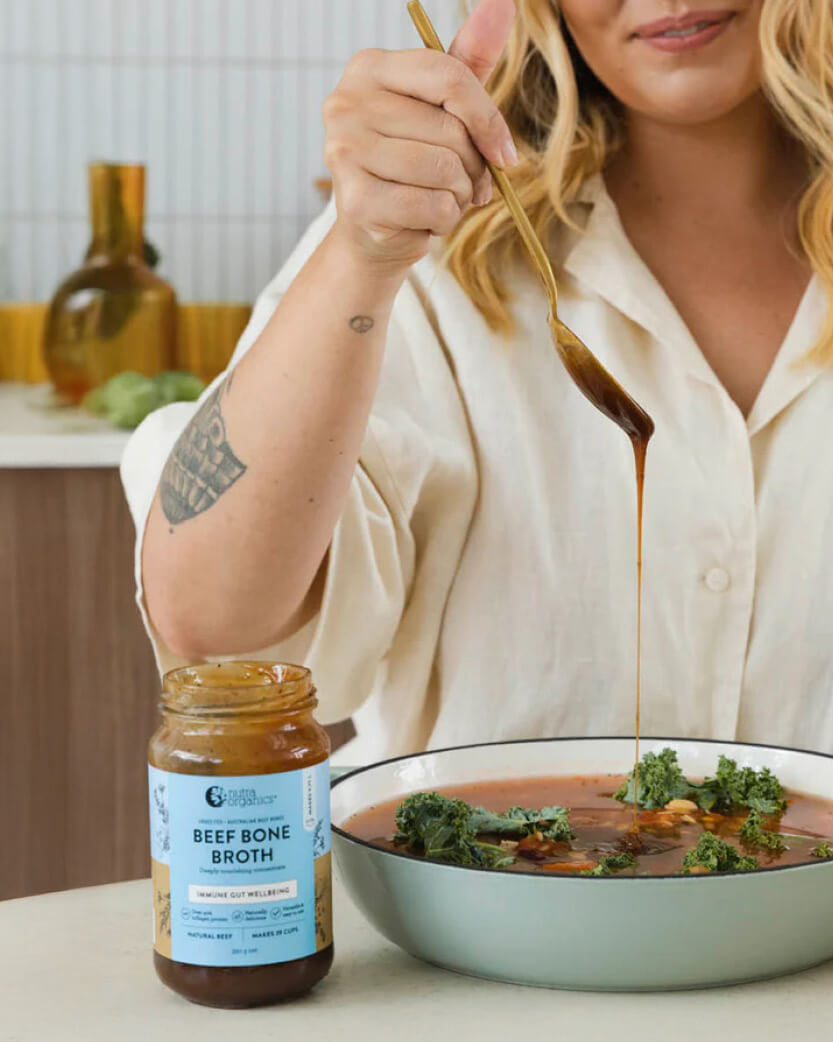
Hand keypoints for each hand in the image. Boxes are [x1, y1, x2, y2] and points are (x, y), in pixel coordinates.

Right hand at [323, 0, 516, 274]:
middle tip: (464, 185)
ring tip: (442, 199)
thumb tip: (503, 1)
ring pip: (444, 170)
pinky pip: (433, 205)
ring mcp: (345, 151)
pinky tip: (425, 220)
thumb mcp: (441, 107)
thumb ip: (470, 60)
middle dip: (473, 167)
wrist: (374, 230)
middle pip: (450, 129)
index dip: (487, 118)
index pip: (449, 76)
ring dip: (459, 195)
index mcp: (369, 68)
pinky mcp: (355, 200)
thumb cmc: (412, 162)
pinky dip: (443, 220)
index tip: (505, 154)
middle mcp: (347, 103)